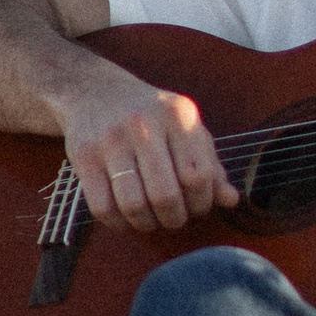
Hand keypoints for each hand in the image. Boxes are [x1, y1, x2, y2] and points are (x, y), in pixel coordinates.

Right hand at [58, 65, 239, 231]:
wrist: (95, 91)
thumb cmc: (151, 116)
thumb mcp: (186, 128)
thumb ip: (210, 164)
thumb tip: (231, 200)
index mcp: (177, 115)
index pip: (198, 175)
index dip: (202, 202)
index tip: (197, 207)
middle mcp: (143, 124)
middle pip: (166, 194)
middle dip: (175, 218)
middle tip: (174, 218)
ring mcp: (110, 140)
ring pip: (133, 204)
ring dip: (147, 224)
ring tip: (151, 220)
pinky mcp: (83, 156)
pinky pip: (103, 207)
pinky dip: (118, 223)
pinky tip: (126, 217)